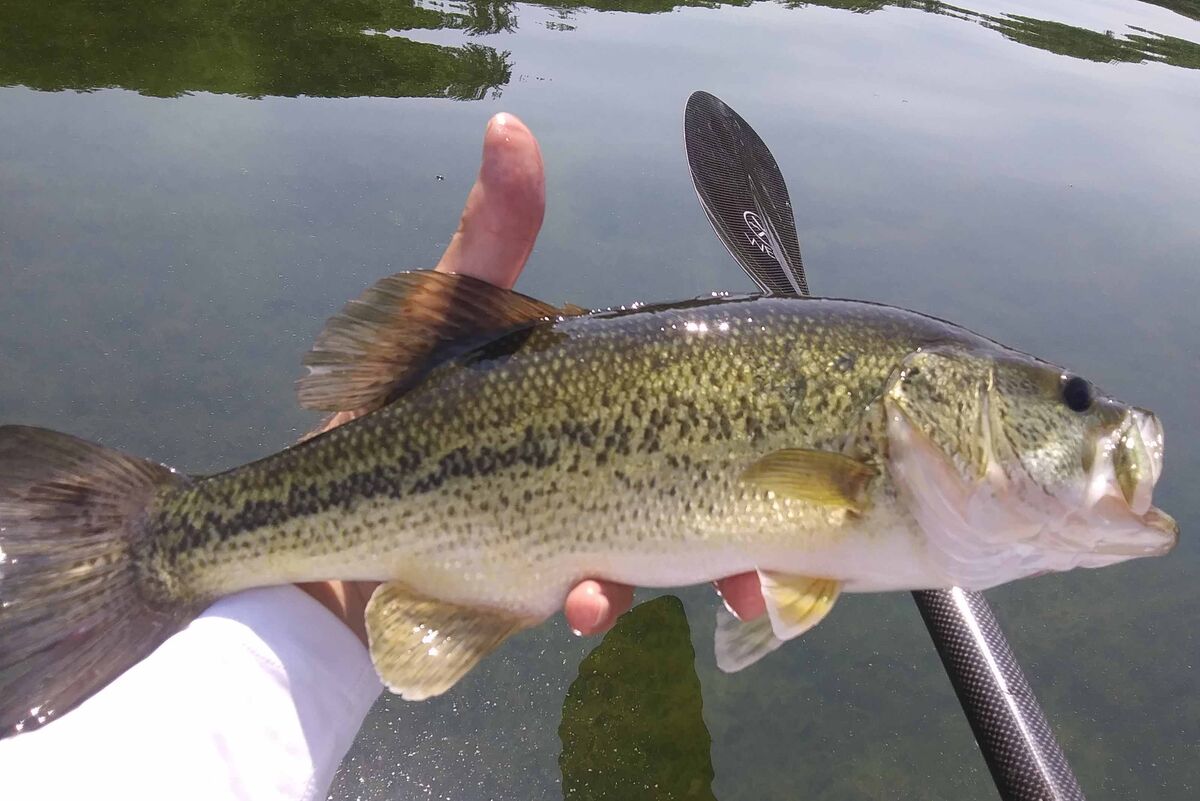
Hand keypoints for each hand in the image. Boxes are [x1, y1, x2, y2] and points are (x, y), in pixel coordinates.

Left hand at [299, 113, 763, 643]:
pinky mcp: (541, 584)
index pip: (687, 410)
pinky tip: (585, 602)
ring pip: (655, 557)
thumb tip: (509, 124)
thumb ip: (492, 239)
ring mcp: (574, 530)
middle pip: (694, 499)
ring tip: (633, 591)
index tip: (779, 445)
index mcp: (593, 402)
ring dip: (671, 577)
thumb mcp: (441, 319)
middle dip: (732, 537)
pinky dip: (598, 602)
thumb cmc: (384, 408)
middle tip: (759, 568)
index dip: (741, 435)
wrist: (320, 520)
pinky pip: (591, 597)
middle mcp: (598, 466)